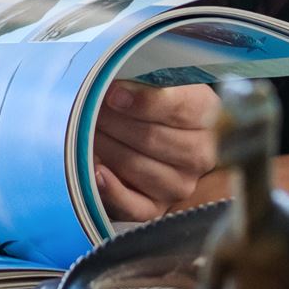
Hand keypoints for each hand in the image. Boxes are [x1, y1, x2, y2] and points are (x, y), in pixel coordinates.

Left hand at [92, 81, 219, 221]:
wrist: (154, 131)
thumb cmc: (148, 101)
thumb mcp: (155, 81)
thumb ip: (143, 82)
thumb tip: (115, 89)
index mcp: (206, 115)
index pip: (179, 108)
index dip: (143, 101)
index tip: (113, 93)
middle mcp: (200, 154)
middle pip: (152, 138)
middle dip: (113, 121)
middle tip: (86, 108)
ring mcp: (180, 184)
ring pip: (137, 166)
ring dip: (105, 146)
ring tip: (82, 130)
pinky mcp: (157, 208)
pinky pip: (134, 206)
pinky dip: (111, 189)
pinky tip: (95, 171)